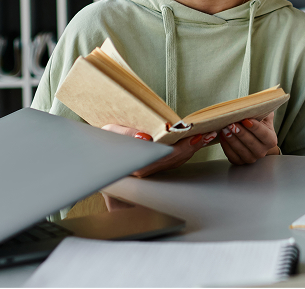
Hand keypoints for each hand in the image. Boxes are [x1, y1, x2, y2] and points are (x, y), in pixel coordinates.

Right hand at [101, 124, 216, 177]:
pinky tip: (196, 141)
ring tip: (207, 135)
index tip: (193, 136)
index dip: (181, 147)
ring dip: (192, 148)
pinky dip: (186, 150)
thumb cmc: (103, 143)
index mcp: (135, 165)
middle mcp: (145, 172)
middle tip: (206, 133)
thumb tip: (144, 138)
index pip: (163, 156)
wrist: (97, 155)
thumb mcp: (110, 134)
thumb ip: (125, 134)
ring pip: (176, 161)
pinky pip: (174, 160)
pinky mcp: (154, 167)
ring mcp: (150, 171)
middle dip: (192, 146)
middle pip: (173, 159)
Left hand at [219, 112, 278, 164]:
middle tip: (232, 123)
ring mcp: (251, 158)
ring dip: (232, 140)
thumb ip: (262, 108)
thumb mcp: (263, 114)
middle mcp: (262, 151)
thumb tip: (257, 101)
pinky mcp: (240, 161)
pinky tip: (222, 136)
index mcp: (271, 140)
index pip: (264, 134)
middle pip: (252, 143)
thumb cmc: (257, 122)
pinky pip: (232, 156)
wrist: (252, 133)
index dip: (255, 127)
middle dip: (241, 133)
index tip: (246, 120)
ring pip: (241, 151)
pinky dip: (226, 147)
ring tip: (225, 129)